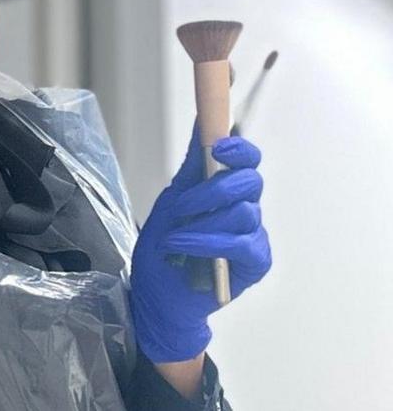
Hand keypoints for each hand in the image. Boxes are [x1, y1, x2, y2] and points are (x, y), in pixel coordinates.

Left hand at [129, 128, 271, 362]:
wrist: (157, 292)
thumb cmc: (165, 246)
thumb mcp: (172, 199)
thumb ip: (192, 165)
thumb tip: (202, 120)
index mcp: (227, 190)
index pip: (248, 160)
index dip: (239, 149)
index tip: (218, 147)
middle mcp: (245, 209)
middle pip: (250, 182)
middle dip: (213, 189)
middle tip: (181, 205)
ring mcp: (253, 236)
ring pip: (243, 213)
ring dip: (202, 222)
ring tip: (174, 235)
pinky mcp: (255, 262)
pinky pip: (240, 244)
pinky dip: (207, 242)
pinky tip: (183, 246)